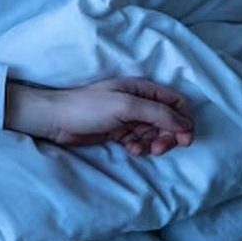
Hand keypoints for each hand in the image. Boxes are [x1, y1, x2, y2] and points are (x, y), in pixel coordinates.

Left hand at [5, 77, 194, 155]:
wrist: (56, 120)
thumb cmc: (88, 107)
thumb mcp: (126, 106)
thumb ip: (157, 114)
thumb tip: (185, 125)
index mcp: (143, 89)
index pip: (176, 102)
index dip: (184, 120)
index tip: (185, 138)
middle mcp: (139, 102)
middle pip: (168, 121)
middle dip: (168, 136)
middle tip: (160, 149)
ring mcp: (129, 118)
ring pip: (155, 134)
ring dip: (154, 144)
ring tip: (141, 151)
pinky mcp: (119, 133)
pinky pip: (140, 142)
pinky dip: (140, 148)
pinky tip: (131, 151)